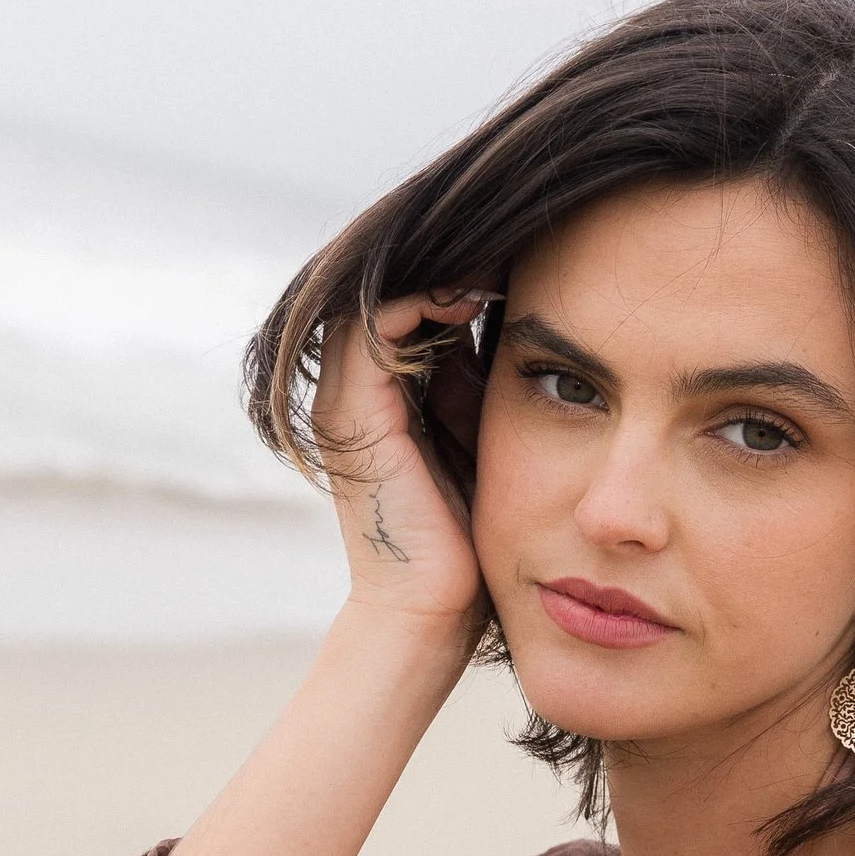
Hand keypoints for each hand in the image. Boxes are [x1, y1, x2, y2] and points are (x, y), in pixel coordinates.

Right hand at [312, 289, 491, 638]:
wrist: (429, 616)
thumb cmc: (462, 546)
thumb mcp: (474, 444)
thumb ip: (471, 386)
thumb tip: (504, 322)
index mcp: (372, 401)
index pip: (402, 308)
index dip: (453, 275)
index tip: (511, 260)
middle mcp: (347, 395)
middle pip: (384, 293)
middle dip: (446, 262)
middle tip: (504, 239)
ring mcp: (343, 403)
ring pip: (376, 297)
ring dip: (435, 271)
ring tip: (491, 257)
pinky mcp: (354, 415)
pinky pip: (378, 326)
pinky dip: (425, 299)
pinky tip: (475, 293)